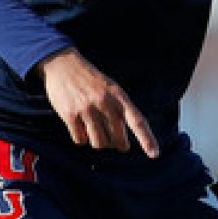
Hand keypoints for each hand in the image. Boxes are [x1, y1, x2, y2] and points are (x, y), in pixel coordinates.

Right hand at [36, 48, 158, 158]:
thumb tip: (122, 143)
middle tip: (114, 141)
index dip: (146, 139)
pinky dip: (81, 138)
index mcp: (117, 95)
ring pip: (99, 143)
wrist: (63, 64)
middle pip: (117, 139)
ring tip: (93, 129)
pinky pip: (80, 140)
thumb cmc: (90, 80)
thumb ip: (119, 110)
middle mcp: (104, 102)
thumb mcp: (110, 88)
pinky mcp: (70, 114)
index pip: (136, 120)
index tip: (155, 154)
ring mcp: (86, 108)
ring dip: (97, 142)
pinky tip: (79, 126)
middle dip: (117, 144)